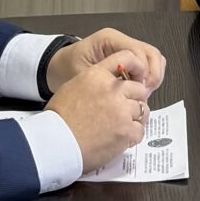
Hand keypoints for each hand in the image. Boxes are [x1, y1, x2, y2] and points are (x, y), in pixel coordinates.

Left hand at [46, 27, 165, 95]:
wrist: (56, 67)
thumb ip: (107, 81)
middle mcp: (120, 41)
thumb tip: (132, 89)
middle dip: (152, 74)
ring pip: (152, 58)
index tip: (139, 90)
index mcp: (109, 39)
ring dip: (152, 76)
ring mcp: (125, 48)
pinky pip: (146, 65)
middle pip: (150, 53)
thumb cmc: (65, 69)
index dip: (143, 72)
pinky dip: (147, 78)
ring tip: (142, 93)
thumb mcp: (82, 75)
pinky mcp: (127, 59)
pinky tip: (139, 91)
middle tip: (145, 93)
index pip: (138, 51)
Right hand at [47, 52, 155, 171]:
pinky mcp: (126, 131)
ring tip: (122, 125)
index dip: (135, 67)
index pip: (126, 57)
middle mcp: (113, 89)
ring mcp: (122, 110)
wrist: (57, 142)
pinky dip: (133, 135)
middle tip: (125, 109)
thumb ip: (94, 82)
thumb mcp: (72, 87)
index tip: (135, 77)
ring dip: (134, 117)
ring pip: (143, 110)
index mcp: (98, 75)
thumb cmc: (59, 118)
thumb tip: (108, 84)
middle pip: (139, 88)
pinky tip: (121, 138)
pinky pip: (140, 130)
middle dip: (135, 98)